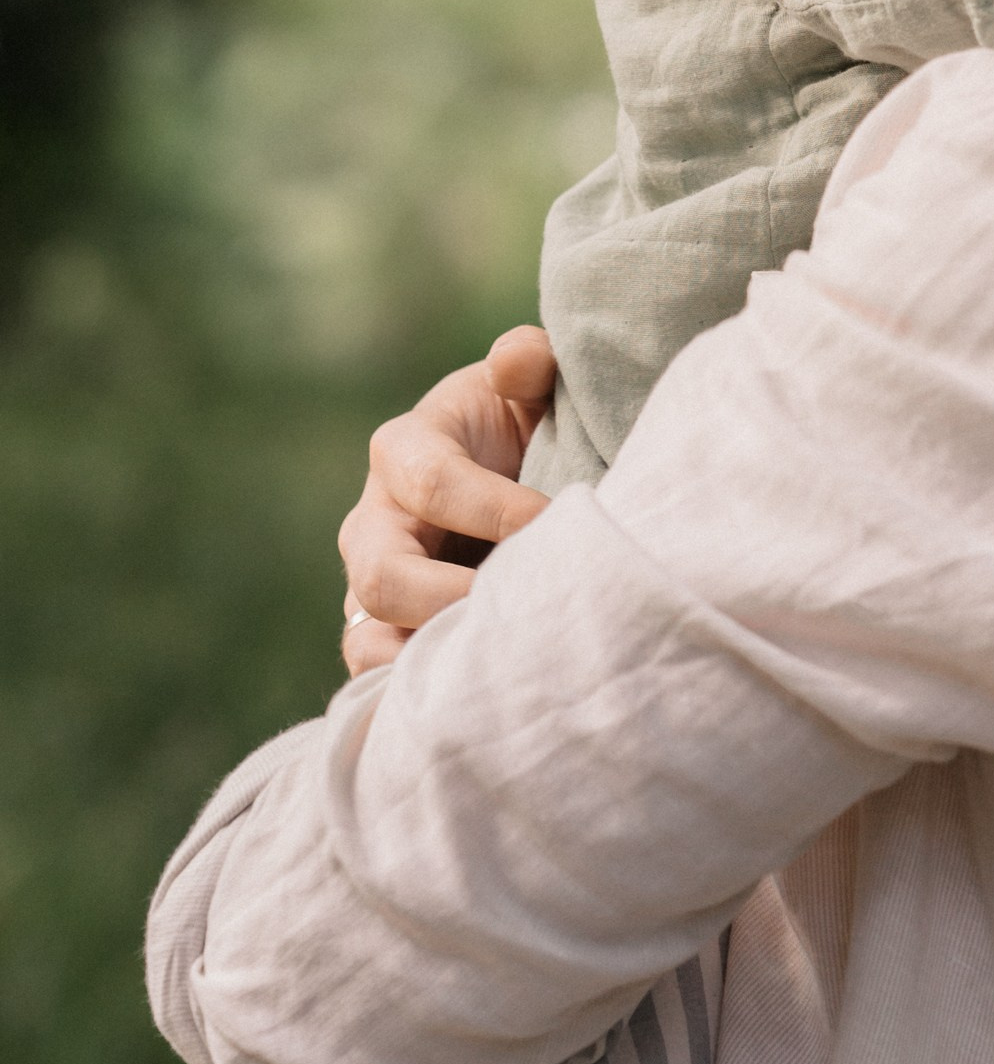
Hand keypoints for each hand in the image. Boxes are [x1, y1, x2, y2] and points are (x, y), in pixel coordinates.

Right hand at [337, 325, 555, 678]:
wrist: (511, 480)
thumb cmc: (522, 425)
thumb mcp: (530, 385)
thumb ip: (529, 361)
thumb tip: (516, 360)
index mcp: (404, 449)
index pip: (435, 484)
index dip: (497, 509)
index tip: (555, 526)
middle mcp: (373, 523)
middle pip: (383, 576)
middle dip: (448, 600)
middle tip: (517, 610)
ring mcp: (369, 587)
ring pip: (368, 639)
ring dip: (426, 658)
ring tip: (493, 668)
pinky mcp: (384, 636)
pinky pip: (379, 678)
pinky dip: (415, 696)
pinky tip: (476, 703)